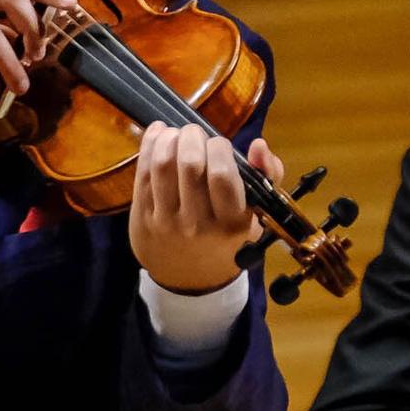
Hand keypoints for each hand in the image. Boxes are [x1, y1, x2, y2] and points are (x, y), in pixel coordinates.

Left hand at [129, 122, 283, 293]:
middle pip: (189, 163)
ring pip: (163, 164)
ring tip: (176, 133)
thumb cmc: (226, 238)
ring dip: (169, 137)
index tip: (218, 143)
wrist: (188, 278)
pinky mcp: (143, 216)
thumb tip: (260, 145)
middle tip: (194, 133)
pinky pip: (143, 172)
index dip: (219, 148)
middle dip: (192, 136)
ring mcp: (167, 220)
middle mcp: (198, 223)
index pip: (223, 175)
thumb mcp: (255, 216)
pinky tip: (158, 135)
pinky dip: (149, 145)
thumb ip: (266, 177)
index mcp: (232, 223)